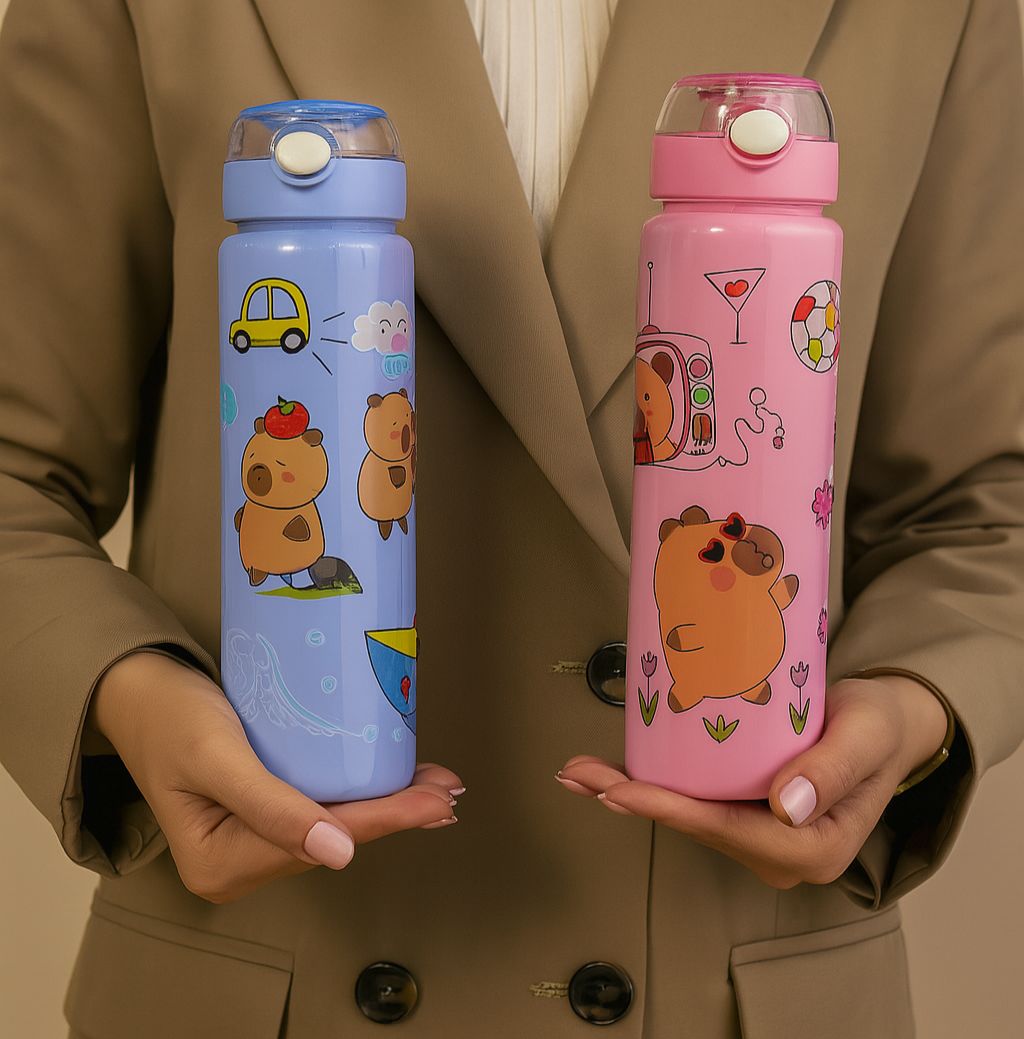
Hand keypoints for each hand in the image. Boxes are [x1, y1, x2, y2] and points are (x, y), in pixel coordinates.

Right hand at [87, 651, 461, 902]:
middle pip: (333, 837)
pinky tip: (393, 781)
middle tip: (448, 790)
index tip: (436, 802)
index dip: (385, 820)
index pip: (321, 840)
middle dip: (394, 813)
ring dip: (384, 803)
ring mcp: (250, 841)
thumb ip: (271, 807)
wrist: (138, 690)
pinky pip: (320, 807)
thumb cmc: (171, 716)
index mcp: (220, 865)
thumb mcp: (217, 756)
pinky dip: (359, 792)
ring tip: (434, 786)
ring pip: (333, 824)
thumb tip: (338, 854)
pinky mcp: (262, 813)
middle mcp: (238, 865)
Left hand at [557, 675, 946, 888]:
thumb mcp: (866, 735)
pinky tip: (616, 775)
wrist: (888, 725)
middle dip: (633, 800)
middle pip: (697, 826)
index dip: (671, 810)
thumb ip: (833, 769)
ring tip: (579, 771)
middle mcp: (784, 854)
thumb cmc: (880, 725)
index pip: (728, 829)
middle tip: (575, 774)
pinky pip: (697, 804)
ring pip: (690, 817)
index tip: (619, 792)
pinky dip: (656, 788)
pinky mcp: (751, 816)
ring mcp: (764, 839)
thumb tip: (785, 807)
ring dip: (634, 794)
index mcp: (815, 848)